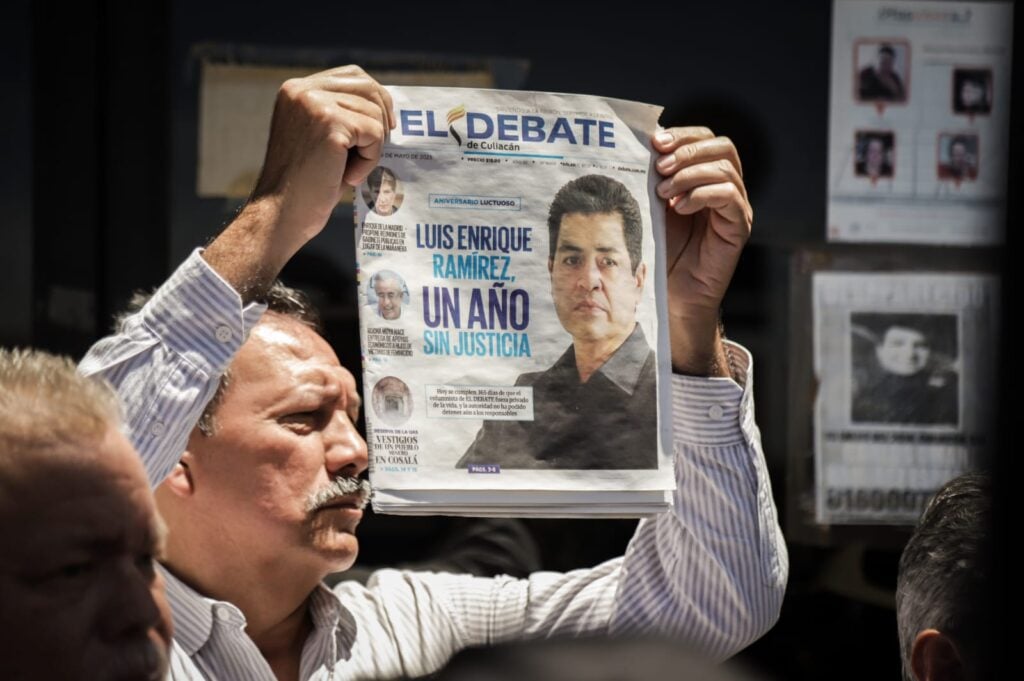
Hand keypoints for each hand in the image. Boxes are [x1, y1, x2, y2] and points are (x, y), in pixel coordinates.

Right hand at [204, 65, 394, 299]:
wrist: (281, 214)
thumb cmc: (306, 184)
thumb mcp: (322, 139)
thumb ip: (344, 115)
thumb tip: (386, 106)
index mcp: (296, 90)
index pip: (352, 75)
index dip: (375, 98)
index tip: (385, 125)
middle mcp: (301, 90)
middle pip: (368, 86)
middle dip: (382, 117)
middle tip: (378, 148)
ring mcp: (314, 103)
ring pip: (374, 114)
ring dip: (371, 147)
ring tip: (348, 170)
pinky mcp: (329, 123)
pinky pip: (374, 134)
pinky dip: (369, 160)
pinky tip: (347, 177)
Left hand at [652, 127, 752, 376]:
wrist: (670, 294)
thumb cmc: (659, 251)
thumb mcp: (653, 206)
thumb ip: (655, 176)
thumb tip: (645, 142)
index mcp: (706, 177)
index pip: (706, 138)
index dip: (684, 134)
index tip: (655, 142)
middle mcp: (726, 188)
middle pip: (722, 146)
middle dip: (687, 151)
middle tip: (659, 168)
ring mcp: (736, 207)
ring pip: (726, 168)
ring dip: (689, 174)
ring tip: (664, 192)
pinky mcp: (738, 227)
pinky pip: (730, 196)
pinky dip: (702, 194)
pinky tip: (680, 208)